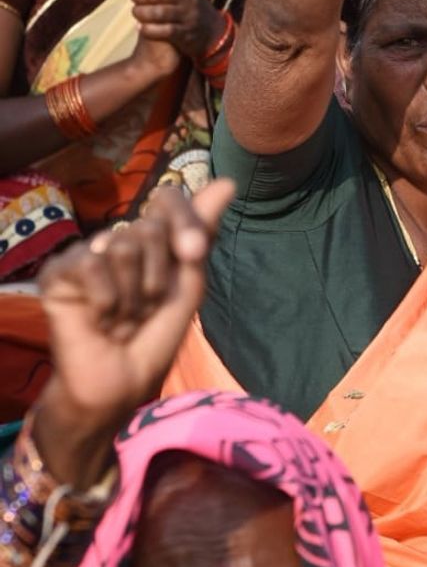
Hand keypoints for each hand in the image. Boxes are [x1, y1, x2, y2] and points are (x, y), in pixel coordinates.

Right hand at [35, 180, 234, 485]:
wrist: (119, 385)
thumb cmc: (155, 339)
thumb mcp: (188, 286)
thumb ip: (202, 233)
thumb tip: (228, 181)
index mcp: (153, 239)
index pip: (168, 199)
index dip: (184, 222)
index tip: (193, 254)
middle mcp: (119, 239)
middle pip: (149, 228)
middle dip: (157, 279)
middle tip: (144, 311)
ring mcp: (88, 254)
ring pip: (122, 246)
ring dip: (132, 297)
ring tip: (122, 320)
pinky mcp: (59, 272)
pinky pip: (93, 266)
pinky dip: (106, 304)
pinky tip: (98, 321)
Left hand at [129, 0, 223, 59]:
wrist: (208, 31)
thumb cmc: (186, 1)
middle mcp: (190, 0)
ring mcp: (188, 18)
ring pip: (157, 13)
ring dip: (140, 12)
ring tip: (136, 12)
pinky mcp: (185, 36)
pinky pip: (163, 32)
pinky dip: (147, 29)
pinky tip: (139, 27)